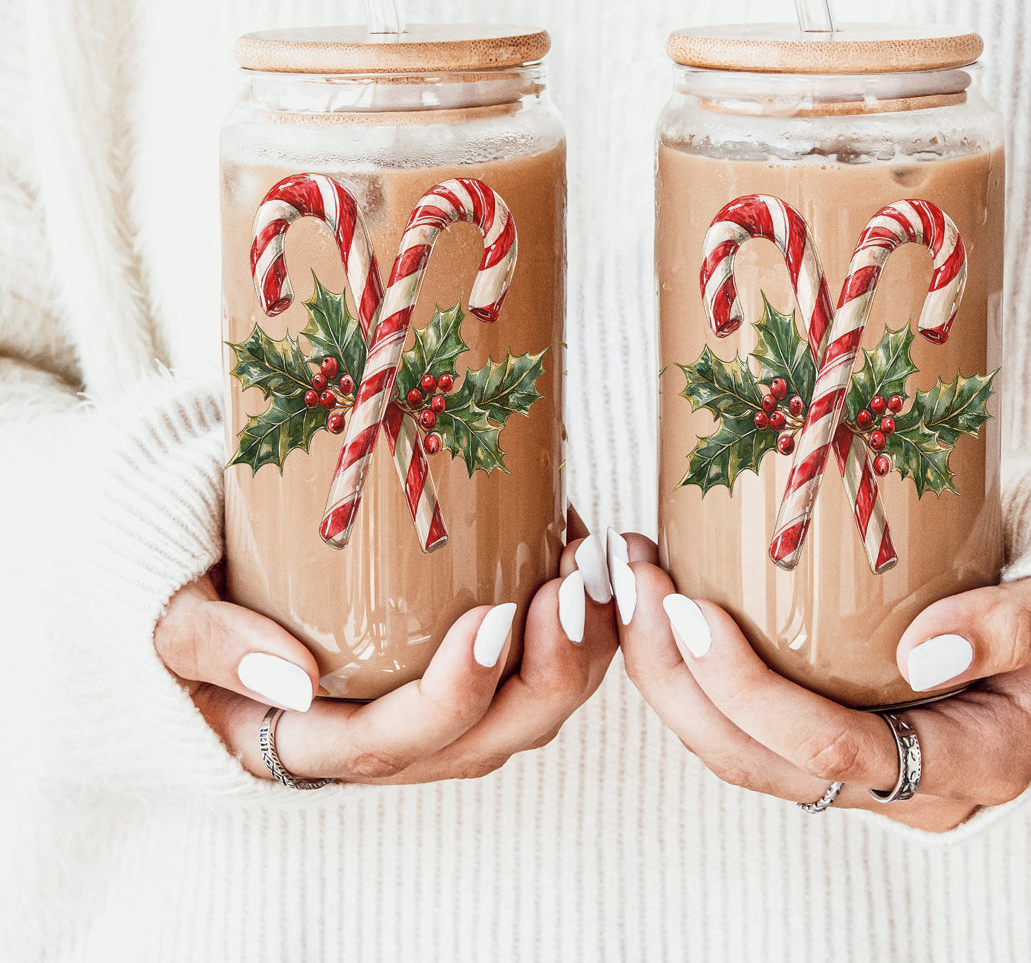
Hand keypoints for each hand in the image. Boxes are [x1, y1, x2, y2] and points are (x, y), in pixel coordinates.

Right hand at [153, 509, 616, 784]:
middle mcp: (387, 737)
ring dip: (577, 649)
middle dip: (547, 673)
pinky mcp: (462, 664)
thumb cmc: (193, 601)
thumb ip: (213, 646)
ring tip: (597, 571)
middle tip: (571, 591)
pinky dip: (572, 621)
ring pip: (526, 708)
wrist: (214, 578)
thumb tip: (290, 678)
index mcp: (314, 741)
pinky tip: (581, 552)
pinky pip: (533, 663)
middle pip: (486, 738)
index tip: (491, 619)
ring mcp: (433, 703)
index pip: (396, 740)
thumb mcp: (172, 621)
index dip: (456, 694)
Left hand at [610, 532, 1030, 831]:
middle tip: (635, 584)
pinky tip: (660, 604)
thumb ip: (1012, 627)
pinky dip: (688, 670)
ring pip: (735, 751)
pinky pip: (741, 725)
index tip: (689, 611)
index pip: (834, 748)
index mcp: (968, 764)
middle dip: (676, 678)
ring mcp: (860, 769)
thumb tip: (923, 652)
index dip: (748, 689)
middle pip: (758, 762)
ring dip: (666, 673)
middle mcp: (904, 787)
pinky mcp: (827, 736)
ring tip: (631, 585)